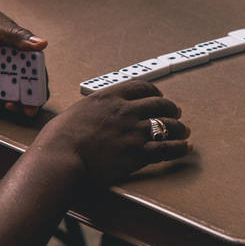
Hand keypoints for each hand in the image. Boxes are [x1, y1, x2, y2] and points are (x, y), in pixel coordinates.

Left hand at [0, 0, 47, 116]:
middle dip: (20, 103)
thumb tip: (42, 44)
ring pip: (5, 94)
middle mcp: (12, 63)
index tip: (31, 104)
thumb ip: (18, 37)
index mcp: (22, 51)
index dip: (37, 91)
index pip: (37, 75)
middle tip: (10, 106)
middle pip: (23, 89)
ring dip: (3, 102)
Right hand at [46, 80, 190, 185]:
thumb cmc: (59, 138)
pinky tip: (185, 147)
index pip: (141, 87)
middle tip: (176, 112)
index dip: (154, 92)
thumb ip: (92, 111)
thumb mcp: (76, 112)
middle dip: (171, 108)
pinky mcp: (137, 153)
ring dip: (179, 128)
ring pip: (167, 125)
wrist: (61, 158)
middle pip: (159, 105)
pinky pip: (166, 149)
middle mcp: (126, 111)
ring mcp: (134, 132)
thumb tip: (92, 116)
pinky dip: (179, 148)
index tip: (159, 96)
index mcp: (110, 97)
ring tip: (184, 130)